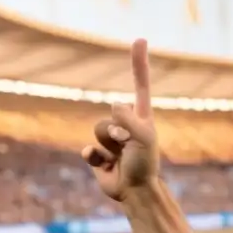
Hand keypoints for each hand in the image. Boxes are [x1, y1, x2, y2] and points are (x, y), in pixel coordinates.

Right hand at [82, 39, 158, 201]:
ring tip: (120, 157)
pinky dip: (94, 156)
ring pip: (97, 129)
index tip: (140, 39)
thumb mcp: (143, 139)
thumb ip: (129, 120)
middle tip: (129, 148)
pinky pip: (87, 148)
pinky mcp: (98, 156)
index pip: (140, 85)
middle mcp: (126, 126)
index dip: (138, 63)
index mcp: (141, 119)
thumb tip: (113, 104)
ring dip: (107, 144)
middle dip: (116, 132)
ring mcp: (111, 140)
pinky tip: (105, 165)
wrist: (137, 192)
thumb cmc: (145, 165)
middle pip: (110, 115)